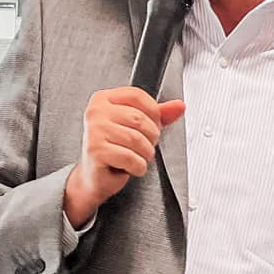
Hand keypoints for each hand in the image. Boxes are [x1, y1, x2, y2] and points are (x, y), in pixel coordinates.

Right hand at [64, 87, 185, 226]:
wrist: (94, 177)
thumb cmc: (114, 150)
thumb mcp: (137, 128)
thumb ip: (158, 115)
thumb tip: (179, 106)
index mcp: (104, 99)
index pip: (137, 95)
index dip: (153, 113)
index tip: (152, 125)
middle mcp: (96, 112)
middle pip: (139, 118)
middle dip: (151, 137)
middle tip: (144, 146)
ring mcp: (94, 131)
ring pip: (136, 139)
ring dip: (145, 154)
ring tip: (138, 157)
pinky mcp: (96, 150)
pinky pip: (130, 157)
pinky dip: (138, 166)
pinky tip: (131, 167)